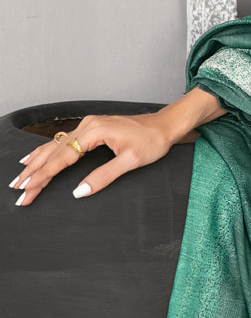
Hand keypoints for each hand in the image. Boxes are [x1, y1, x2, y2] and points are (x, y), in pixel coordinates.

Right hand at [9, 88, 224, 206]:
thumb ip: (103, 177)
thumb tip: (79, 192)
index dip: (43, 177)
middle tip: (18, 191)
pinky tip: (35, 157)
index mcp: (95, 132)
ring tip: (20, 177)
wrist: (165, 124)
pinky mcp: (91, 128)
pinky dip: (47, 152)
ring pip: (56, 146)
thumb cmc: (152, 141)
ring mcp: (88, 125)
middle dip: (35, 173)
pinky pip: (63, 141)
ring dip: (37, 162)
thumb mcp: (130, 162)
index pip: (62, 159)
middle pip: (54, 152)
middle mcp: (87, 125)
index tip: (29, 191)